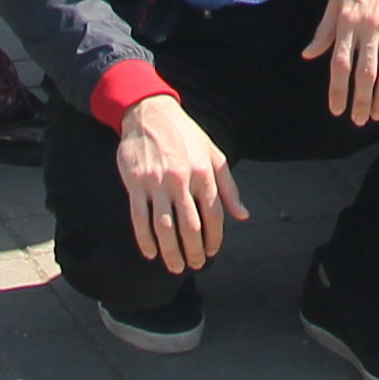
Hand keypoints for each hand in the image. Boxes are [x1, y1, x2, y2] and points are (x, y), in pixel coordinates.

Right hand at [115, 95, 246, 272]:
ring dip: (171, 252)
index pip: (213, 214)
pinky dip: (145, 240)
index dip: (214, 238)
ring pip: (165, 227)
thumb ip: (228, 187)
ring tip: (175, 266)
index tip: (212, 253)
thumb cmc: (185, 135)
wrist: (149, 113)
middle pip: (190, 226)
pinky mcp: (135, 183)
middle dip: (194, 251)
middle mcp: (181, 179)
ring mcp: (156, 182)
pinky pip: (140, 218)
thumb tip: (243, 216)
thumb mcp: (213, 154)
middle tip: (194, 265)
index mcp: (203, 172)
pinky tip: (151, 253)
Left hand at [303, 0, 378, 124]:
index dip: (338, 90)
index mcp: (348, 20)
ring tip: (378, 114)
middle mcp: (370, 25)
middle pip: (366, 73)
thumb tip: (309, 54)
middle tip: (359, 120)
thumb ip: (325, 29)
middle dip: (362, 101)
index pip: (340, 63)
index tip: (337, 109)